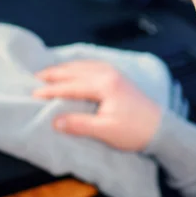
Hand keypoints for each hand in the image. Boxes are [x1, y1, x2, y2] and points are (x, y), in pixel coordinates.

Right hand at [32, 60, 162, 151]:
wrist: (161, 129)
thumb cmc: (135, 131)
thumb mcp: (106, 131)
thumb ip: (79, 124)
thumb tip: (55, 121)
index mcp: (105, 84)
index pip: (71, 85)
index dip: (51, 90)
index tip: (34, 94)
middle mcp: (109, 74)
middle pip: (76, 70)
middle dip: (55, 73)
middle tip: (36, 77)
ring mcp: (115, 73)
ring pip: (85, 65)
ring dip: (66, 68)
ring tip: (50, 72)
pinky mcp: (119, 77)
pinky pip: (94, 66)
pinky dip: (80, 67)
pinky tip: (75, 70)